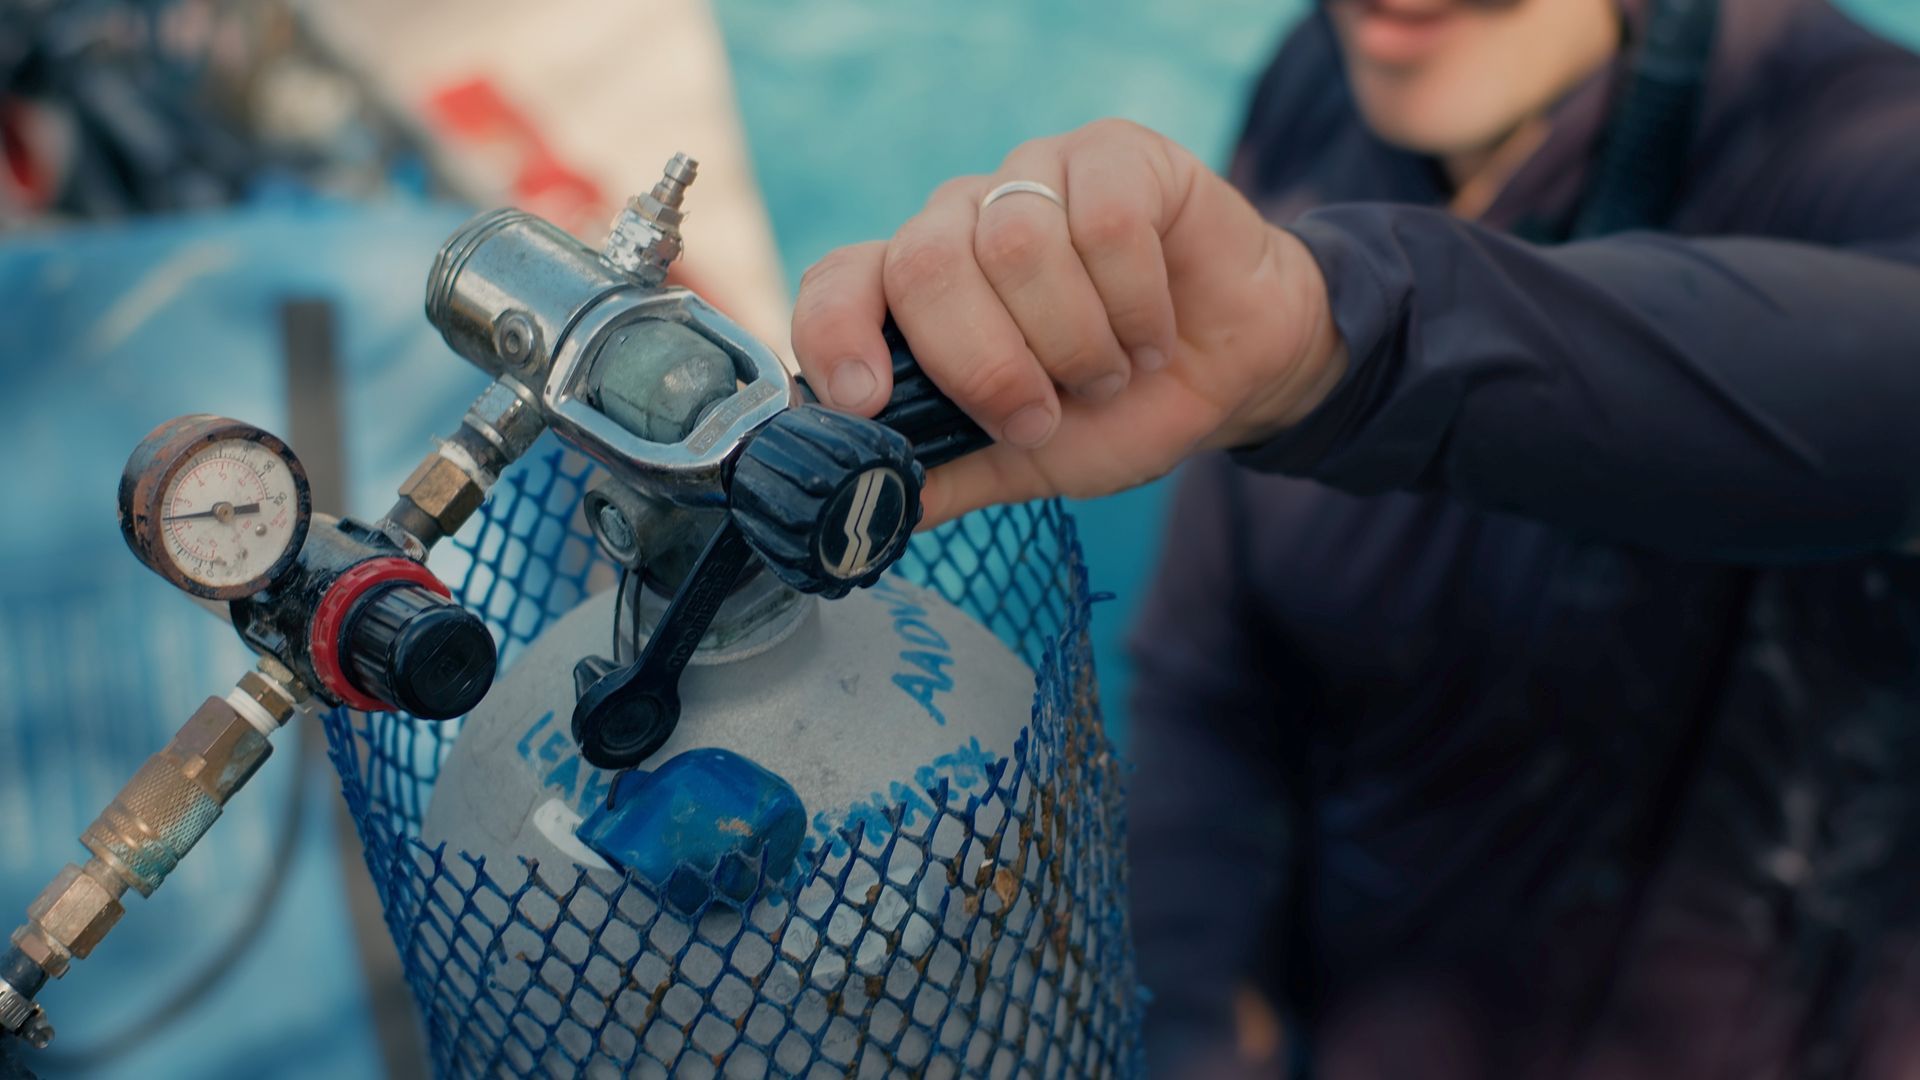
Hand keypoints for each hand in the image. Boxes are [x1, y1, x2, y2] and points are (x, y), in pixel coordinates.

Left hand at [791, 118, 1347, 525]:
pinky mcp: (1115, 155)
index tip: (870, 398)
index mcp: (920, 287)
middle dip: (984, 365)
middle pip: (927, 266)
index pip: (840, 281)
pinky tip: (1154, 333)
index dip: (838, 334)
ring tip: (1111, 375)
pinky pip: (1106, 221)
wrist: (1235, 369)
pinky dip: (1135, 303)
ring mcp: (1036, 176)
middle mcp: (964, 218)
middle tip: (1041, 417)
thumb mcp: (1025, 462)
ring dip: (1074, 342)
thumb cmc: (1120, 408)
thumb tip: (866, 516)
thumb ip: (947, 477)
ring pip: (1017, 243)